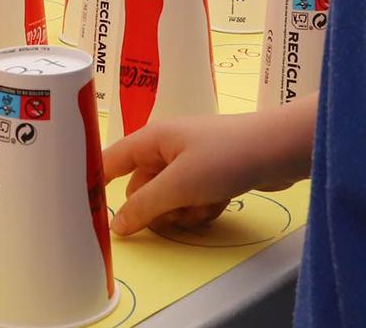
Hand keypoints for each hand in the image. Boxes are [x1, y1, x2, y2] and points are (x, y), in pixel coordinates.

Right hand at [101, 104, 314, 234]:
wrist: (280, 150)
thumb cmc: (226, 158)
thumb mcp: (179, 185)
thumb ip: (143, 206)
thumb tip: (115, 225)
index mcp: (152, 139)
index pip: (111, 161)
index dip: (96, 183)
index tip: (85, 210)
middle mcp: (167, 148)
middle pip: (141, 190)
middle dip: (156, 209)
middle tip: (176, 211)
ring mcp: (190, 162)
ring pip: (168, 200)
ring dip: (183, 212)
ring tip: (204, 205)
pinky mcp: (211, 175)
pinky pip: (192, 201)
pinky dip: (202, 208)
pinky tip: (219, 203)